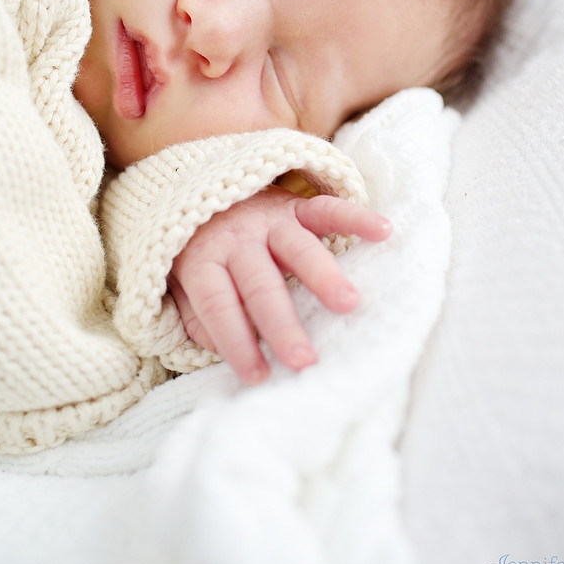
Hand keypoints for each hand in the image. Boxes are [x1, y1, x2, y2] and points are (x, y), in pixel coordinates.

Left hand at [168, 186, 390, 384]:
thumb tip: (223, 349)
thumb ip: (197, 317)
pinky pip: (327, 209)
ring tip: (348, 304)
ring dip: (323, 275)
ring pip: (297, 247)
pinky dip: (355, 218)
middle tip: (303, 358)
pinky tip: (383, 231)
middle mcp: (236, 238)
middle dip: (281, 323)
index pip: (218, 305)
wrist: (202, 188)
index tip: (258, 376)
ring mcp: (269, 219)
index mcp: (204, 260)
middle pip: (259, 283)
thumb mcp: (181, 282)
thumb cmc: (198, 249)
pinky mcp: (296, 205)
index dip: (235, 341)